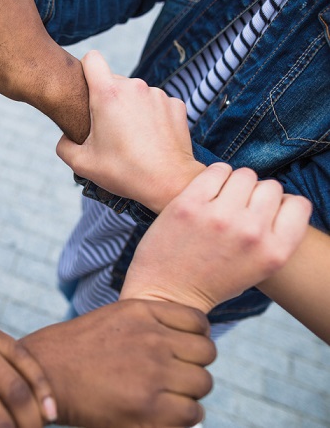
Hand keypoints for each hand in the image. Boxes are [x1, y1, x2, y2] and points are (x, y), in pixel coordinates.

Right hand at [20, 299, 215, 427]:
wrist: (42, 378)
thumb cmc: (72, 351)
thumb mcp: (111, 319)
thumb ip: (147, 325)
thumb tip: (183, 345)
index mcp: (141, 311)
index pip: (198, 322)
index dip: (195, 339)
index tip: (182, 351)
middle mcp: (152, 337)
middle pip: (206, 354)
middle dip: (192, 366)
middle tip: (172, 378)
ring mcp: (153, 371)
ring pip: (202, 384)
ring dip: (188, 393)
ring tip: (166, 398)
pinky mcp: (149, 406)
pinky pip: (190, 413)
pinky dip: (181, 416)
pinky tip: (161, 414)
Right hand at [56, 50, 204, 211]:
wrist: (170, 183)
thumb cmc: (124, 172)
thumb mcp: (82, 164)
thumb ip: (64, 146)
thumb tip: (65, 138)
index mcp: (108, 94)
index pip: (92, 59)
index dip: (85, 70)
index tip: (85, 90)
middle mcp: (135, 87)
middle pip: (113, 81)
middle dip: (107, 100)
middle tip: (108, 130)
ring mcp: (158, 94)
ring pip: (136, 94)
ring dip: (130, 109)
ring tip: (132, 139)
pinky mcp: (176, 105)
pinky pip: (156, 104)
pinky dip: (151, 117)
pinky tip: (151, 139)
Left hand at [121, 163, 312, 312]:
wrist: (167, 294)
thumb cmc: (213, 280)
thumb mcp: (258, 267)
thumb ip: (273, 235)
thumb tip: (278, 196)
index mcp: (274, 251)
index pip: (298, 204)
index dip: (281, 205)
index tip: (263, 213)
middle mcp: (251, 232)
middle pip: (270, 186)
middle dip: (255, 194)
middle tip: (236, 208)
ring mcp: (220, 216)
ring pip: (244, 174)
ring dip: (234, 183)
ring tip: (220, 200)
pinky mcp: (190, 205)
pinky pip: (216, 170)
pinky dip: (215, 175)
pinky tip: (206, 191)